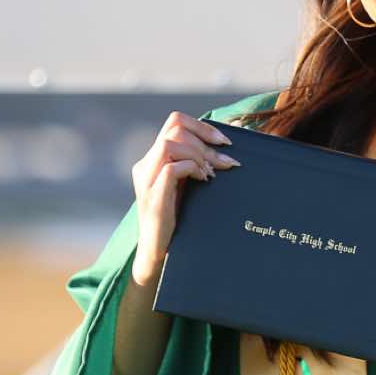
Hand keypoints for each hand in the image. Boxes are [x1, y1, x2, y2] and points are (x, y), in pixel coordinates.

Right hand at [131, 113, 236, 287]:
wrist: (159, 253)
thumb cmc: (179, 220)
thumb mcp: (189, 186)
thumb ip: (198, 164)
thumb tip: (230, 140)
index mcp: (153, 159)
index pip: (174, 122)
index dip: (202, 126)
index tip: (225, 142)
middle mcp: (146, 165)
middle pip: (174, 127)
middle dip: (205, 141)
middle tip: (224, 163)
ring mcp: (147, 180)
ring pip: (170, 143)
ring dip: (198, 154)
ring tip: (211, 173)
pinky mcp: (153, 197)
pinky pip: (172, 168)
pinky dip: (192, 169)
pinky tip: (204, 181)